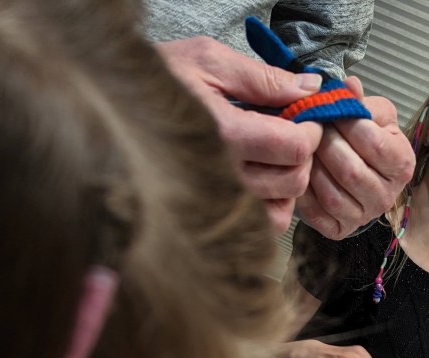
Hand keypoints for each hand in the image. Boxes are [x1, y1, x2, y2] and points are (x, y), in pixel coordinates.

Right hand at [156, 37, 322, 232]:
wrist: (117, 107)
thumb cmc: (160, 79)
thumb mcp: (209, 61)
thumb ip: (263, 78)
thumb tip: (311, 89)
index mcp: (223, 134)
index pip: (293, 148)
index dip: (310, 130)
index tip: (305, 115)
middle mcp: (221, 176)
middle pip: (292, 181)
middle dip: (302, 156)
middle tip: (291, 132)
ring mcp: (217, 201)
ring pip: (280, 211)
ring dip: (288, 183)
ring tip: (274, 156)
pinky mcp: (213, 215)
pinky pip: (261, 225)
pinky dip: (272, 206)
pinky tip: (262, 178)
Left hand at [296, 78, 415, 239]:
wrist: (356, 173)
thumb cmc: (365, 139)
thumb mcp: (371, 114)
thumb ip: (361, 101)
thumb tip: (349, 86)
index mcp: (402, 164)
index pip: (375, 145)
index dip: (349, 125)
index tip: (332, 111)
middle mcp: (387, 196)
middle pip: (351, 171)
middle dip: (326, 145)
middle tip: (310, 128)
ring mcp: (363, 217)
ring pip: (332, 195)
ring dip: (312, 168)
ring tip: (303, 149)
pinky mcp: (340, 230)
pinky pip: (317, 213)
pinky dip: (303, 192)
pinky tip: (300, 173)